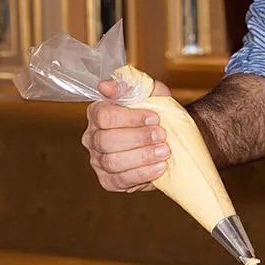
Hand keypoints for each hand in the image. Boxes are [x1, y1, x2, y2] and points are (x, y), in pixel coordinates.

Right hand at [81, 77, 172, 192]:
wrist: (172, 138)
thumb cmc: (157, 113)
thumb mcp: (150, 92)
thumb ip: (130, 84)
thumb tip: (105, 86)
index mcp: (97, 113)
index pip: (104, 115)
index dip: (130, 118)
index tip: (154, 117)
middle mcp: (92, 137)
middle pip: (106, 140)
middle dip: (139, 138)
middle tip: (162, 136)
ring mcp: (98, 161)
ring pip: (113, 161)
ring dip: (142, 156)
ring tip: (164, 151)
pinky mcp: (108, 180)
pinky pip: (120, 180)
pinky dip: (142, 174)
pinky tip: (159, 167)